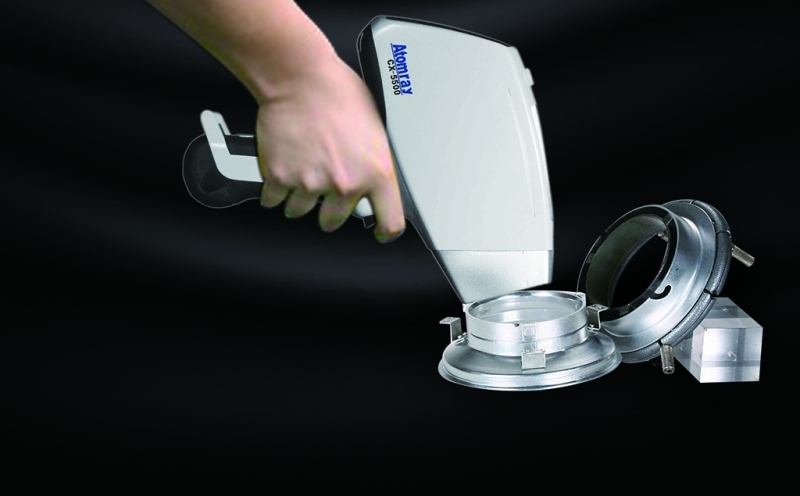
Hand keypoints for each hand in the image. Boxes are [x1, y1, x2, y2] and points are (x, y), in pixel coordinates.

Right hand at [256, 56, 405, 242]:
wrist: (299, 78)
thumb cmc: (338, 93)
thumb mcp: (376, 130)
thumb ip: (374, 162)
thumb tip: (373, 179)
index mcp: (377, 173)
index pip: (390, 223)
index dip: (384, 231)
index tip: (378, 231)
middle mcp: (345, 185)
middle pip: (334, 222)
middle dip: (328, 209)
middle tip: (324, 184)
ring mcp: (311, 185)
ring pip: (301, 212)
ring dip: (299, 197)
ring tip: (302, 169)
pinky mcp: (280, 179)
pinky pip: (274, 201)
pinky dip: (274, 190)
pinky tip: (282, 168)